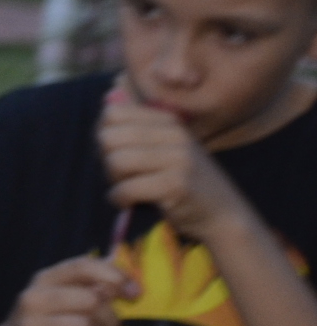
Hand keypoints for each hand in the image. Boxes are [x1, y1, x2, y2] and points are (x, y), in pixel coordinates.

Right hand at [0, 256, 133, 325]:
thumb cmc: (42, 325)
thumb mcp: (58, 298)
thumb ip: (87, 286)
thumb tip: (125, 275)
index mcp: (43, 280)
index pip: (83, 266)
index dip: (114, 276)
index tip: (135, 293)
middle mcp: (33, 298)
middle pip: (91, 300)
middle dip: (109, 317)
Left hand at [100, 87, 249, 243]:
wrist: (222, 214)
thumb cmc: (182, 181)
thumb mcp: (165, 148)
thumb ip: (137, 131)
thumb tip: (103, 111)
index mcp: (168, 121)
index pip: (112, 114)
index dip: (104, 136)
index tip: (116, 153)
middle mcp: (175, 134)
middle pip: (110, 137)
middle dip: (106, 160)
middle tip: (122, 176)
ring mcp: (179, 158)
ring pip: (116, 161)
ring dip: (114, 180)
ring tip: (127, 189)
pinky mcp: (177, 185)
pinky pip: (127, 188)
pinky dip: (119, 198)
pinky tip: (128, 202)